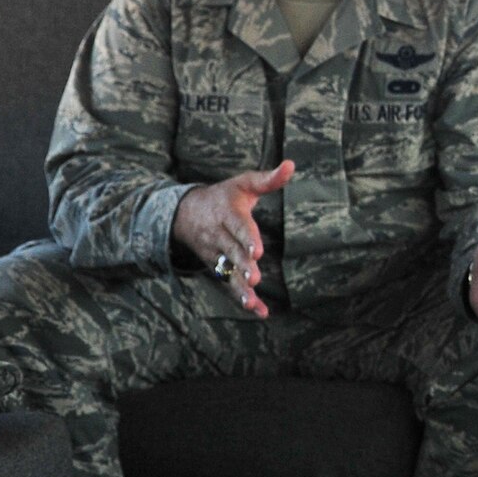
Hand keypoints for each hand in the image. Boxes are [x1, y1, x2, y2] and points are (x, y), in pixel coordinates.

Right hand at [172, 161, 294, 317]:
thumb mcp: (244, 183)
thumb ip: (269, 179)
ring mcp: (216, 254)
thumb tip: (292, 165)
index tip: (257, 250)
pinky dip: (242, 299)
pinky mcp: (217, 268)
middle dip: (242, 265)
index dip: (246, 238)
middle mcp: (219, 236)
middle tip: (255, 277)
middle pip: (231, 252)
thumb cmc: (224, 196)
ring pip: (228, 272)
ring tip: (252, 301)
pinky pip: (229, 284)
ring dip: (240, 288)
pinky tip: (259, 311)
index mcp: (227, 213)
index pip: (237, 226)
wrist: (185, 212)